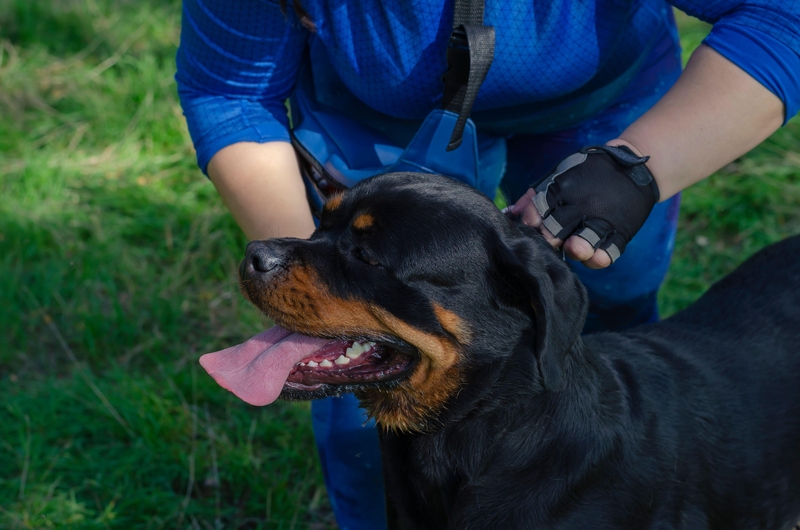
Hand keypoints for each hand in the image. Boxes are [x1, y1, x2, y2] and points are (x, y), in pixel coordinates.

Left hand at [509, 145, 658, 268]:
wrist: (632, 166)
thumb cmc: (588, 173)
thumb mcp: (560, 174)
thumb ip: (534, 197)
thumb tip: (509, 214)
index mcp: (563, 189)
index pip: (538, 208)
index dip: (530, 219)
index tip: (528, 225)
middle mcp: (581, 205)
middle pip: (556, 228)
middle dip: (547, 237)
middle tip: (546, 241)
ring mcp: (601, 220)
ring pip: (584, 241)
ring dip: (576, 248)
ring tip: (573, 246)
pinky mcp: (619, 232)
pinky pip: (610, 249)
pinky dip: (601, 256)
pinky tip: (594, 257)